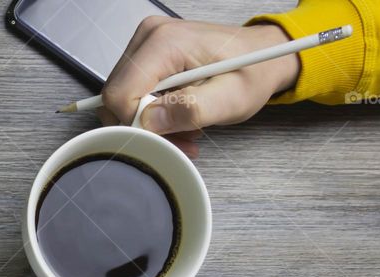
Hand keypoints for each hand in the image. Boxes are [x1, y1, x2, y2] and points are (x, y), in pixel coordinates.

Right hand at [98, 18, 300, 157]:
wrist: (262, 56)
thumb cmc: (251, 72)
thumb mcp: (230, 99)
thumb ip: (190, 110)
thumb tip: (150, 121)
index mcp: (165, 42)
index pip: (120, 95)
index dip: (138, 125)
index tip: (167, 136)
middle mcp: (149, 37)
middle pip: (116, 98)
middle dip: (145, 127)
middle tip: (179, 137)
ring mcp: (145, 44)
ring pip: (122, 100)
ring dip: (150, 124)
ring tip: (184, 128)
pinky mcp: (146, 55)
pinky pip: (132, 93)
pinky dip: (152, 113)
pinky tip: (177, 117)